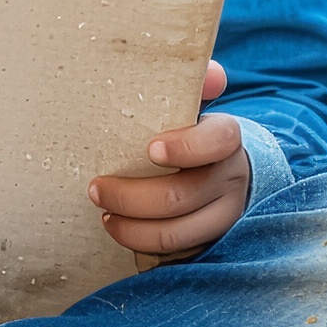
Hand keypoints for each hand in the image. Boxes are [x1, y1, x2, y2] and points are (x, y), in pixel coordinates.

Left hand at [89, 61, 247, 258]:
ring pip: (176, 233)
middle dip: (131, 196)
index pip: (219, 141)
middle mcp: (231, 179)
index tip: (150, 149)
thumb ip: (194, 83)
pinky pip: (174, 253)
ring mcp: (223, 216)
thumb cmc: (190, 131)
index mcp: (227, 139)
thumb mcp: (191, 105)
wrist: (220, 170)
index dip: (186, 147)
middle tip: (96, 188)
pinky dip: (141, 245)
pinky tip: (120, 228)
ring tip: (103, 213)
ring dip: (131, 227)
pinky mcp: (209, 242)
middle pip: (182, 196)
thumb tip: (213, 73)